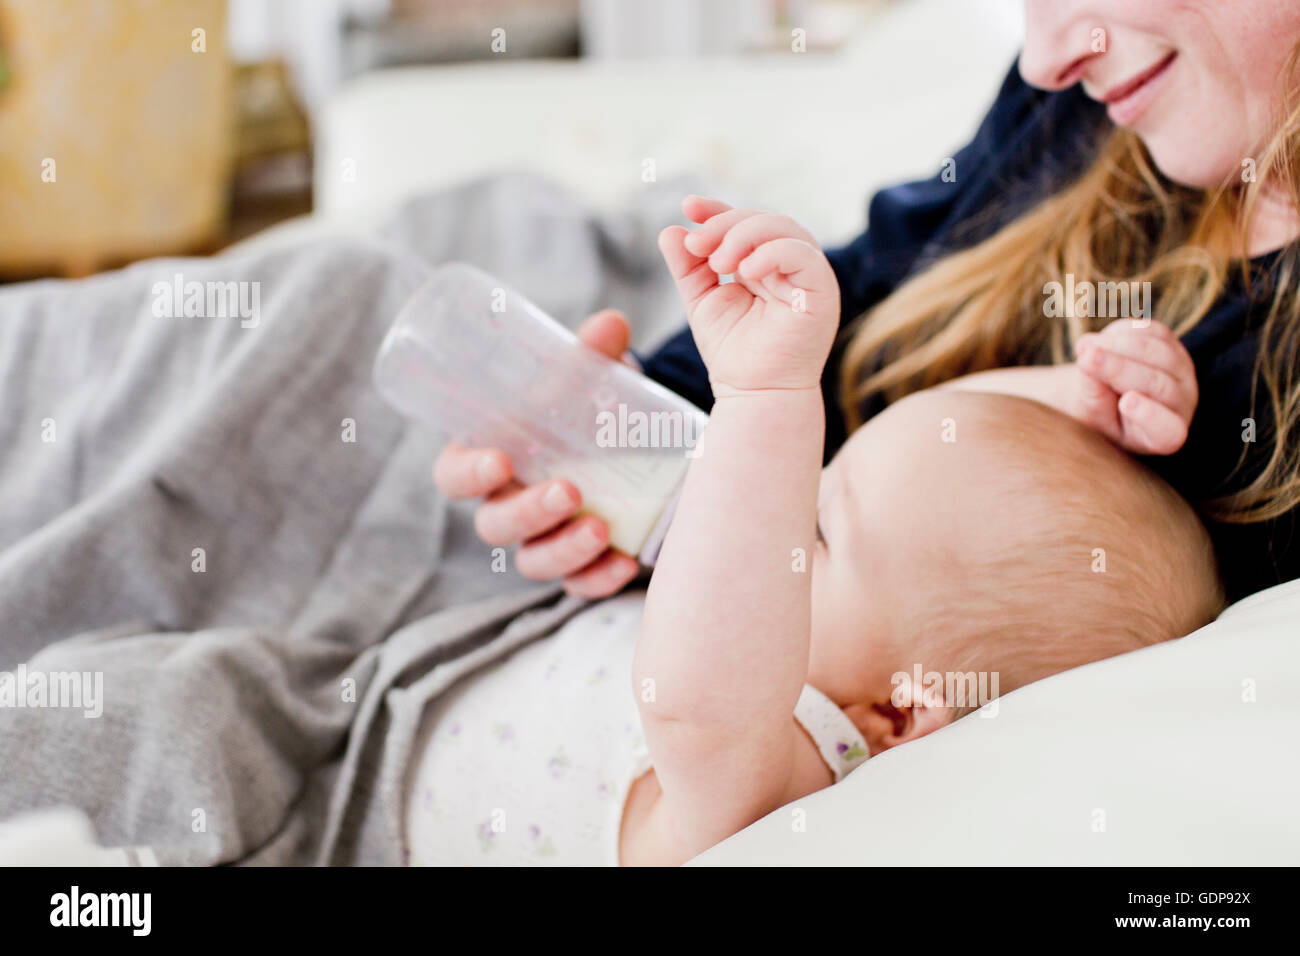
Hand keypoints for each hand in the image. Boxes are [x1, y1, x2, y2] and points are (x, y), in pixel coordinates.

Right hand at [431, 309, 641, 597]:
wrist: (627, 439)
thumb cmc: (584, 406)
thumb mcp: (586, 379)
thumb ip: (591, 357)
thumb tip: (610, 326)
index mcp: (488, 454)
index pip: (453, 475)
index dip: (467, 474)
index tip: (499, 461)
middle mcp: (506, 502)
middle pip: (494, 525)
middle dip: (529, 513)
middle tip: (569, 492)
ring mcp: (540, 538)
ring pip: (532, 561)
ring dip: (564, 550)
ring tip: (602, 530)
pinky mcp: (578, 565)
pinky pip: (578, 585)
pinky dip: (600, 579)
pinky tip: (627, 563)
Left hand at [657, 196, 839, 391]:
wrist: (754, 393)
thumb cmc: (733, 353)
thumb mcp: (702, 300)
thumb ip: (688, 266)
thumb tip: (670, 230)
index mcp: (765, 263)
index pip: (745, 222)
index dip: (718, 210)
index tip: (688, 206)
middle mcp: (790, 265)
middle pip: (763, 220)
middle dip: (725, 224)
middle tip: (697, 246)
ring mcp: (808, 276)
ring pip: (784, 228)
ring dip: (744, 235)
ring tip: (717, 262)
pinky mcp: (821, 290)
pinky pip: (802, 254)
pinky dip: (771, 253)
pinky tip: (745, 271)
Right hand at [1069, 319, 1197, 454]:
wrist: (1104, 399)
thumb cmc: (1096, 416)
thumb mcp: (1089, 417)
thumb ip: (1092, 395)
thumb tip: (1089, 357)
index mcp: (1162, 436)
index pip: (1167, 431)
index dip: (1150, 416)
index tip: (1126, 403)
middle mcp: (1180, 405)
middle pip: (1158, 384)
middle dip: (1119, 368)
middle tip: (1087, 358)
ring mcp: (1182, 372)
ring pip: (1159, 351)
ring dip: (1119, 344)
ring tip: (1085, 347)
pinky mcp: (1173, 345)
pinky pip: (1153, 332)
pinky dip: (1123, 332)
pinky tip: (1098, 341)